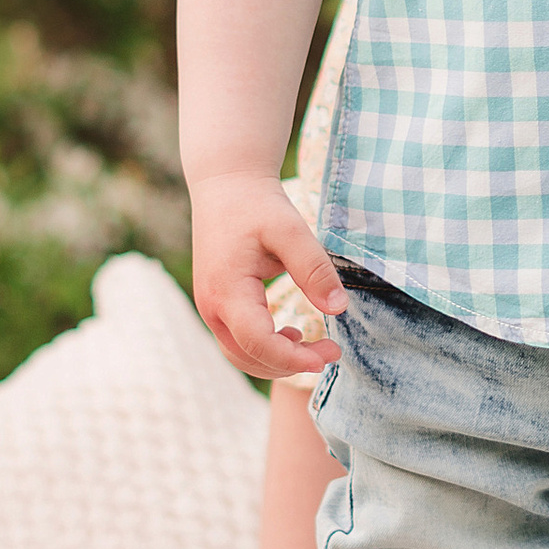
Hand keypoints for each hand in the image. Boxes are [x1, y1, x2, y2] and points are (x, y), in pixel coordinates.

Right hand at [189, 171, 353, 379]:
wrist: (224, 185)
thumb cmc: (257, 205)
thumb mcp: (291, 230)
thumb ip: (314, 269)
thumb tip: (338, 309)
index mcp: (227, 291)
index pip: (258, 343)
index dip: (294, 358)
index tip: (330, 353)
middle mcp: (212, 307)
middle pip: (248, 358)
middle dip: (291, 363)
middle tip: (332, 350)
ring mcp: (210, 309)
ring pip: (241, 356)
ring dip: (278, 360)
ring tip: (315, 346)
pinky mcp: (217, 305)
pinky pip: (239, 342)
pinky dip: (265, 349)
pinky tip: (291, 334)